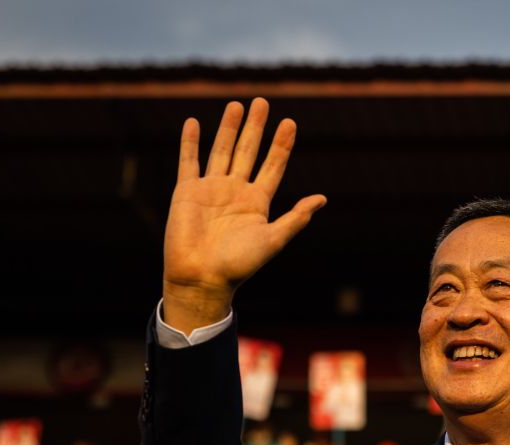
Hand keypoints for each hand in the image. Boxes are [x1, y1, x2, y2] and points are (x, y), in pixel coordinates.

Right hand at [163, 98, 325, 330]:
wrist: (202, 277)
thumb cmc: (240, 264)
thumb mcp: (274, 240)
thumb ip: (296, 218)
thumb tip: (322, 198)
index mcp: (258, 202)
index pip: (273, 166)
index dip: (281, 145)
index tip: (290, 122)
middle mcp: (236, 192)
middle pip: (248, 152)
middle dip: (256, 127)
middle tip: (263, 102)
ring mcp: (211, 189)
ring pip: (221, 151)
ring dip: (228, 128)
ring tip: (236, 105)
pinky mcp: (187, 191)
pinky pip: (189, 161)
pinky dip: (190, 142)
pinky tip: (194, 122)